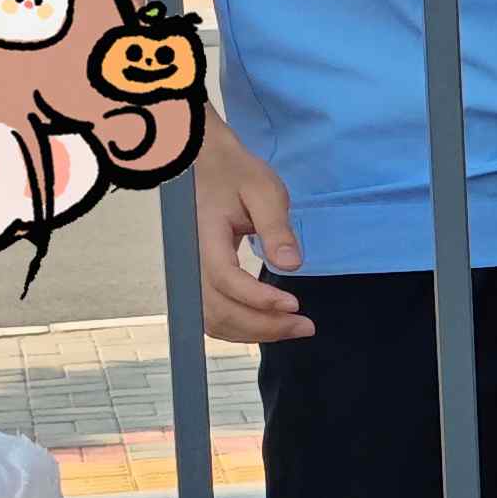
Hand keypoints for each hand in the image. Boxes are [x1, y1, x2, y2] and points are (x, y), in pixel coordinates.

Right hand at [193, 115, 311, 343]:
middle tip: (304, 326)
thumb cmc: (236, 174)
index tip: (295, 304)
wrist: (208, 165)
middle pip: (218, 309)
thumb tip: (291, 266)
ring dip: (252, 332)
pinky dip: (240, 327)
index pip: (227, 278)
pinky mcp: (199, 279)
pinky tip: (269, 324)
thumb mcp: (264, 190)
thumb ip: (276, 228)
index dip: (260, 298)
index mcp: (205, 236)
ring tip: (292, 328)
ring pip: (213, 319)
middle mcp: (192, 261)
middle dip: (263, 326)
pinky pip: (212, 315)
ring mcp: (192, 273)